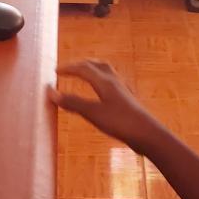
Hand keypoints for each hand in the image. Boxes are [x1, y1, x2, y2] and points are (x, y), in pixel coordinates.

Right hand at [50, 60, 169, 153]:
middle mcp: (114, 81)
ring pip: (107, 72)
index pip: (83, 68)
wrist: (147, 134)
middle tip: (69, 68)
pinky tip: (103, 91)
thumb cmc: (120, 122)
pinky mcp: (128, 100)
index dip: (68, 68)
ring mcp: (123, 90)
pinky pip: (112, 82)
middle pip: (97, 65)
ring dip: (93, 69)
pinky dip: (102, 80)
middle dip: (81, 64)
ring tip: (85, 73)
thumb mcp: (92, 113)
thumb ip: (72, 102)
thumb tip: (51, 92)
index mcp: (105, 81)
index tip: (55, 71)